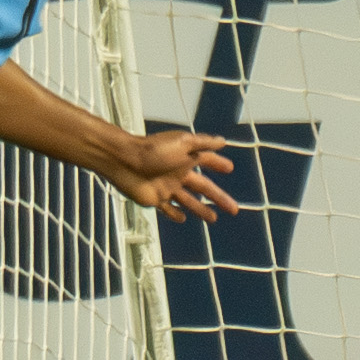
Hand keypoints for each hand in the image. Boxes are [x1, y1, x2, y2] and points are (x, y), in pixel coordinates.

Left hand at [105, 124, 241, 221]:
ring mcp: (166, 187)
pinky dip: (175, 213)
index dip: (217, 164)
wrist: (124, 162)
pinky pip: (167, 209)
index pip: (206, 161)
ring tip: (214, 219)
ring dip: (201, 209)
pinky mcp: (155, 199)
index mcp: (185, 158)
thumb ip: (202, 143)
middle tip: (234, 209)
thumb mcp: (182, 143)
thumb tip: (223, 141)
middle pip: (203, 188)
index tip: (229, 168)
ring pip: (188, 201)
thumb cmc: (153, 150)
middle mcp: (178, 173)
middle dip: (219, 197)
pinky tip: (182, 218)